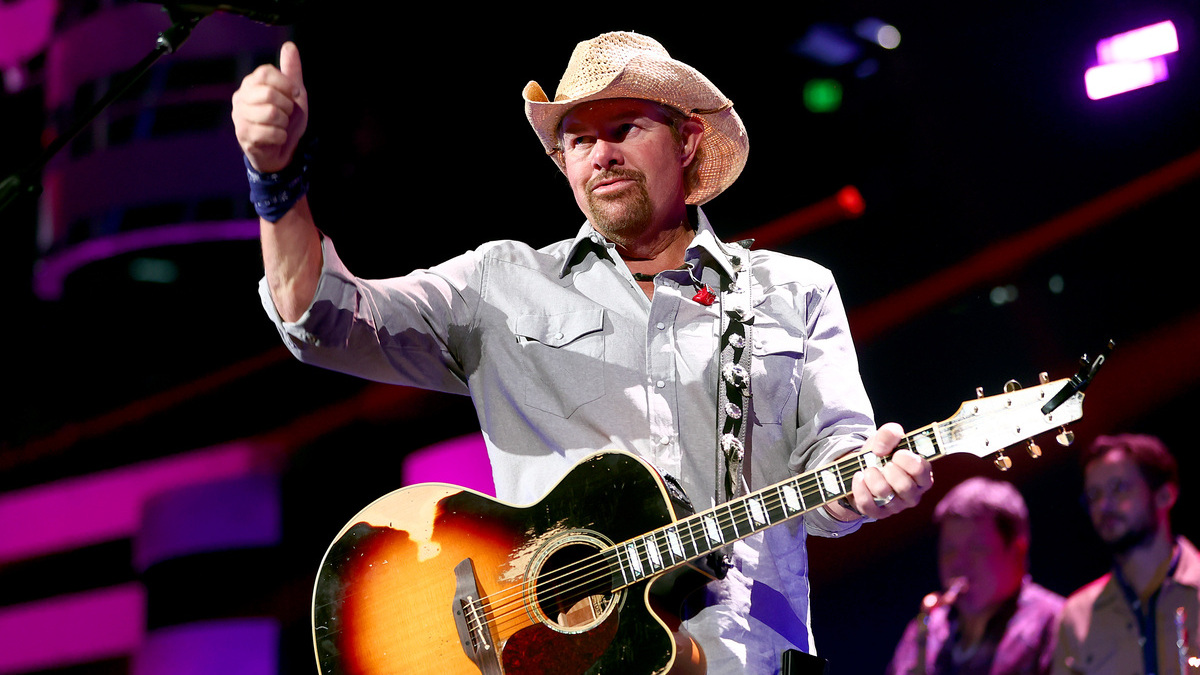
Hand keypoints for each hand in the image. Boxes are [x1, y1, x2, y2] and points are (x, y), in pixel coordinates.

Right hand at [232, 41, 307, 172]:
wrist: (282, 150)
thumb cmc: (286, 120)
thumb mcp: (293, 94)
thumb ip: (291, 71)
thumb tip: (289, 46)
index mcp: (250, 84)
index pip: (265, 72)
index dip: (285, 84)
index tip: (294, 95)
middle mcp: (240, 98)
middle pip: (269, 93)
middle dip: (287, 107)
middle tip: (287, 115)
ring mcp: (239, 117)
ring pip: (271, 113)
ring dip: (284, 123)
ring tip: (280, 126)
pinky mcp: (244, 136)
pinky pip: (271, 132)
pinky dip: (281, 136)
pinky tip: (277, 138)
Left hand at [849, 422, 932, 519]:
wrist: (861, 470)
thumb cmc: (880, 455)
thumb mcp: (886, 439)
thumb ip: (890, 434)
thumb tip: (885, 444)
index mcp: (922, 475)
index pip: (921, 470)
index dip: (907, 459)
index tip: (897, 453)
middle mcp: (913, 494)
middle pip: (905, 486)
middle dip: (890, 470)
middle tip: (884, 463)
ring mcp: (896, 506)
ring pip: (884, 494)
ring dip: (872, 477)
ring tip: (869, 469)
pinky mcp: (878, 513)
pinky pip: (868, 505)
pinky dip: (860, 488)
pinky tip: (859, 477)